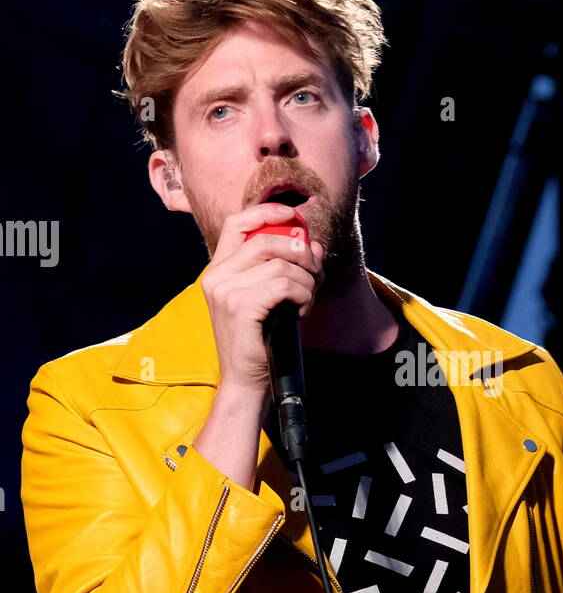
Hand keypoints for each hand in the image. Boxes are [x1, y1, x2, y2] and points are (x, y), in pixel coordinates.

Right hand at [201, 202, 324, 397]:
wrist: (247, 381)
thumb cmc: (261, 340)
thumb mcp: (274, 298)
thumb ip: (290, 268)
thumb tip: (313, 245)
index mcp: (220, 270)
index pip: (237, 223)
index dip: (267, 212)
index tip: (293, 215)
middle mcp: (217, 276)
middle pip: (267, 240)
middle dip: (300, 252)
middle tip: (314, 273)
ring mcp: (225, 291)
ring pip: (281, 264)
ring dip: (305, 281)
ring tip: (306, 300)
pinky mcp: (240, 307)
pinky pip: (284, 285)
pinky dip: (302, 295)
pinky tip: (301, 311)